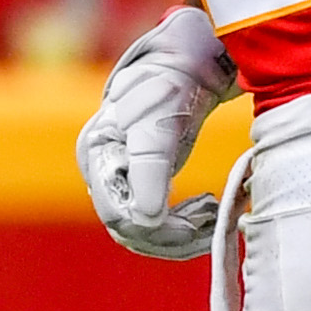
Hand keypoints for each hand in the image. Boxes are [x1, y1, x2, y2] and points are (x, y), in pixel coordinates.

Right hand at [76, 2, 239, 258]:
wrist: (178, 74)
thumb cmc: (168, 91)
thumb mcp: (159, 125)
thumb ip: (150, 168)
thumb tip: (146, 217)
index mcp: (96, 156)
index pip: (119, 214)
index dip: (159, 228)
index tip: (199, 219)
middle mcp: (99, 175)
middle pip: (131, 231)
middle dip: (175, 234)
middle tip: (214, 217)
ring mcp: (114, 184)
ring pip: (144, 235)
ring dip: (182, 234)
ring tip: (214, 212)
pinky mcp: (134, 191)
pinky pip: (154, 228)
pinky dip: (182, 228)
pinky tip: (206, 212)